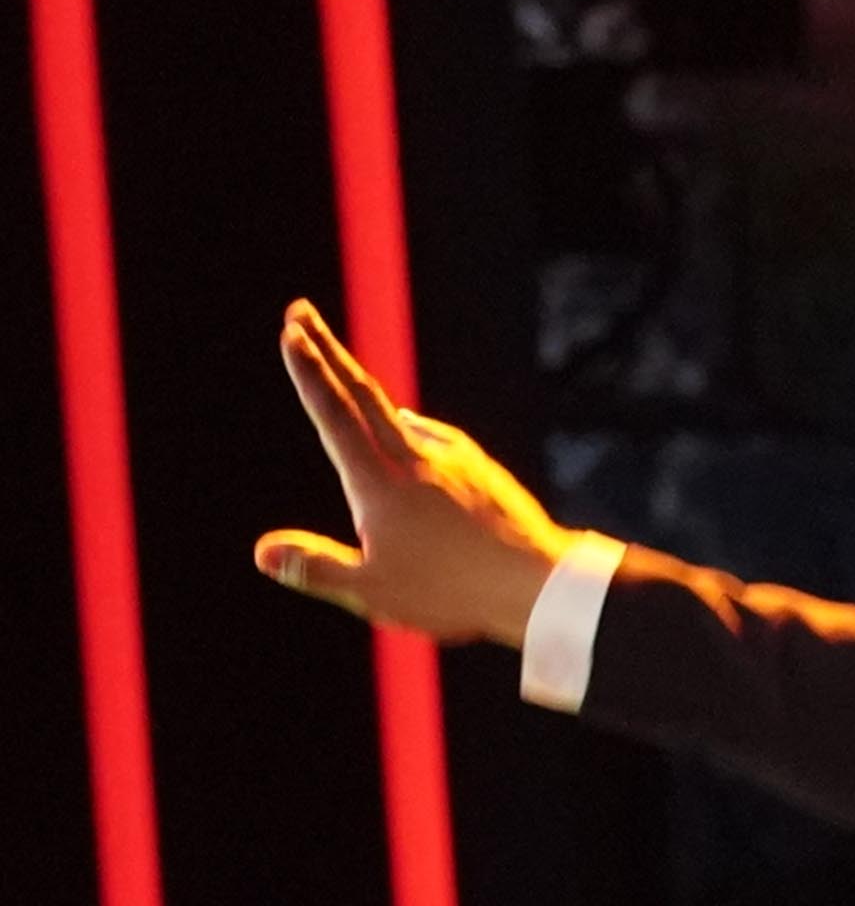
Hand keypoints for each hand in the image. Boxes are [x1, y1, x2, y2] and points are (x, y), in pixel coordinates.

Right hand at [255, 302, 566, 647]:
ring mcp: (454, 461)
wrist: (542, 586)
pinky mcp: (484, 472)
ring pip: (400, 412)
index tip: (291, 332)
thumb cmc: (456, 595)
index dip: (309, 373)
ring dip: (367, 388)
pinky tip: (413, 427)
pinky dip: (414, 425)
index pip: (334, 415)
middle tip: (300, 311)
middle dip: (326, 349)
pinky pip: (438, 438)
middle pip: (362, 393)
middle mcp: (415, 458)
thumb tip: (260, 554)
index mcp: (379, 482)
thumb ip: (315, 568)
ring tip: (347, 373)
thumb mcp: (375, 591)